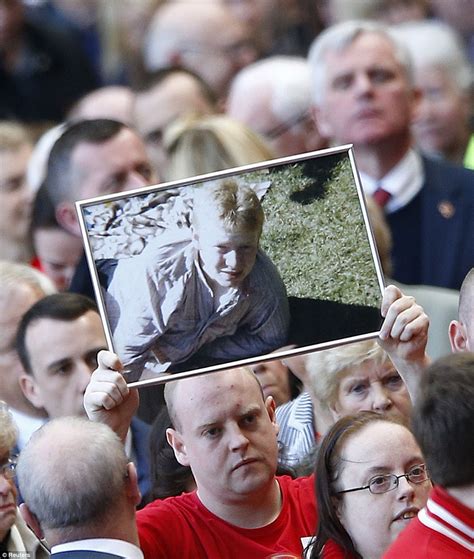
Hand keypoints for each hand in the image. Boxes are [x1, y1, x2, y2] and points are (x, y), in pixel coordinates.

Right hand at [84, 350, 138, 440]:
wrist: (119, 424)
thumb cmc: (124, 406)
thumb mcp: (131, 388)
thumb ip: (128, 378)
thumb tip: (126, 371)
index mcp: (106, 371)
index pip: (104, 356)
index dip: (113, 360)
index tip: (121, 368)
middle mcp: (96, 377)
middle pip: (115, 376)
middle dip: (124, 389)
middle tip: (122, 396)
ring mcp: (91, 388)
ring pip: (111, 387)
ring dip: (118, 398)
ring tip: (115, 402)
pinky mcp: (88, 399)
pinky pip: (104, 397)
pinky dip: (111, 404)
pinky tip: (108, 407)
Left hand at [379, 285, 429, 401]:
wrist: (400, 353)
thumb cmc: (388, 338)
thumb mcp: (377, 328)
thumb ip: (375, 319)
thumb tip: (372, 316)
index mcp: (395, 299)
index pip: (392, 290)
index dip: (386, 301)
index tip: (382, 314)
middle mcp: (408, 302)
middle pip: (396, 306)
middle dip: (387, 324)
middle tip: (384, 334)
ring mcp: (417, 310)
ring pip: (403, 318)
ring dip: (395, 332)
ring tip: (395, 336)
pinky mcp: (424, 320)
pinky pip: (411, 327)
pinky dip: (404, 336)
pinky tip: (405, 338)